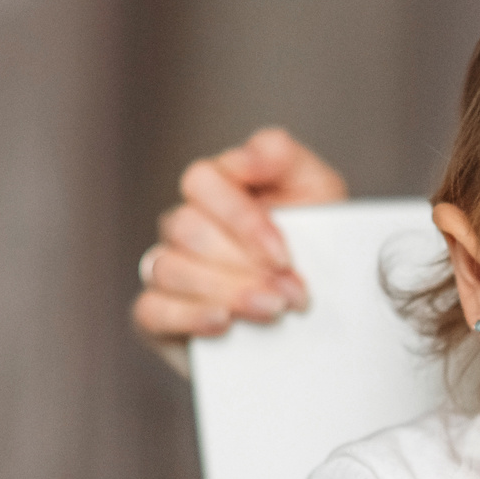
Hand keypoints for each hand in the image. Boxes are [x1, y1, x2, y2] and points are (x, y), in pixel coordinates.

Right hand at [132, 127, 346, 342]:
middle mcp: (185, 223)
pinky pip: (152, 310)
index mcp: (217, 187)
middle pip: (186, 228)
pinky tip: (224, 323)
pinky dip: (189, 316)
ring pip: (169, 268)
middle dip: (244, 265)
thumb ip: (281, 155)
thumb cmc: (319, 244)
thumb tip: (245, 157)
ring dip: (227, 291)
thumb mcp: (317, 190)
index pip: (202, 182)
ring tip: (274, 310)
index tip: (284, 256)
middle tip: (291, 293)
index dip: (242, 220)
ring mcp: (168, 267)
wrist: (328, 313)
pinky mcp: (159, 315)